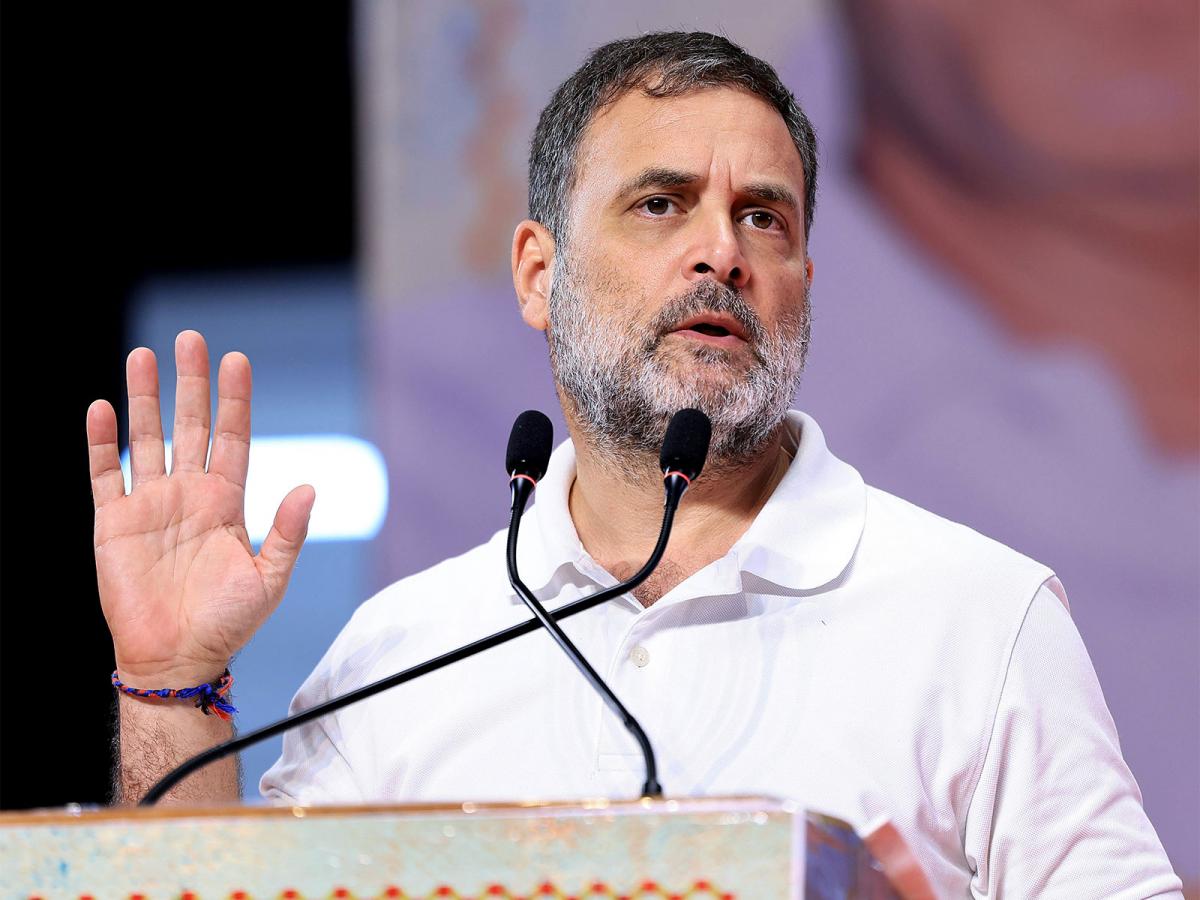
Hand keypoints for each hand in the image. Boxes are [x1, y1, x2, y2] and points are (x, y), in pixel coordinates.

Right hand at [88, 330, 315, 685]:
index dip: (235, 400)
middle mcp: (189, 494)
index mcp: (227, 502)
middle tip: (191, 339)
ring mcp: (150, 505)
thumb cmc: (227, 624)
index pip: (232, 438)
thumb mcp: (269, 578)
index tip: (237, 360)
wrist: (177, 659)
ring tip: (143, 356)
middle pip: (190, 425)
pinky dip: (102, 442)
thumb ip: (286, 532)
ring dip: (145, 398)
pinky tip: (101, 408)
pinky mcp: (114, 523)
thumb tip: (310, 487)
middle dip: (191, 382)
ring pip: (147, 438)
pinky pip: (105, 474)